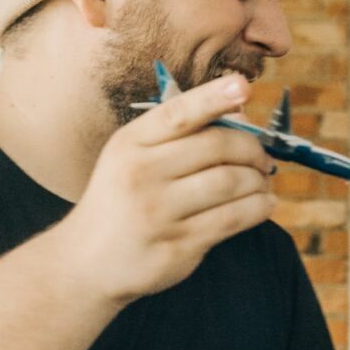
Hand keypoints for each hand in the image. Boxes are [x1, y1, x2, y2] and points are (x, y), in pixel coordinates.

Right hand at [59, 73, 274, 305]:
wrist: (86, 263)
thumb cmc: (119, 202)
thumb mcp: (131, 159)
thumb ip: (178, 135)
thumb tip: (241, 115)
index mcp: (130, 144)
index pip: (178, 114)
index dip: (215, 97)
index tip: (244, 87)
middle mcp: (141, 174)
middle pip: (216, 147)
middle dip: (251, 149)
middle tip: (263, 158)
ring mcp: (158, 213)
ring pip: (229, 183)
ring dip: (258, 180)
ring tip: (263, 182)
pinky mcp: (176, 246)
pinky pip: (232, 219)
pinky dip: (258, 207)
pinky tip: (264, 204)